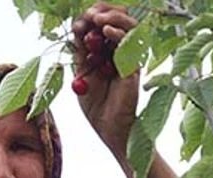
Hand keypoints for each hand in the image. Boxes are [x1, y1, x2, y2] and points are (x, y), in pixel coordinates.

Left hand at [71, 3, 140, 157]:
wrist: (109, 131)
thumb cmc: (96, 108)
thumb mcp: (82, 75)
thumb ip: (80, 53)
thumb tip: (77, 28)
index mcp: (106, 52)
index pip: (102, 25)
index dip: (91, 18)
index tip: (79, 20)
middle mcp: (120, 52)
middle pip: (117, 20)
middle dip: (103, 12)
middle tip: (90, 14)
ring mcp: (129, 59)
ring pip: (128, 26)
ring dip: (113, 18)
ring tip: (97, 19)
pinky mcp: (135, 67)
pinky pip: (131, 45)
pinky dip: (119, 35)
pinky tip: (106, 33)